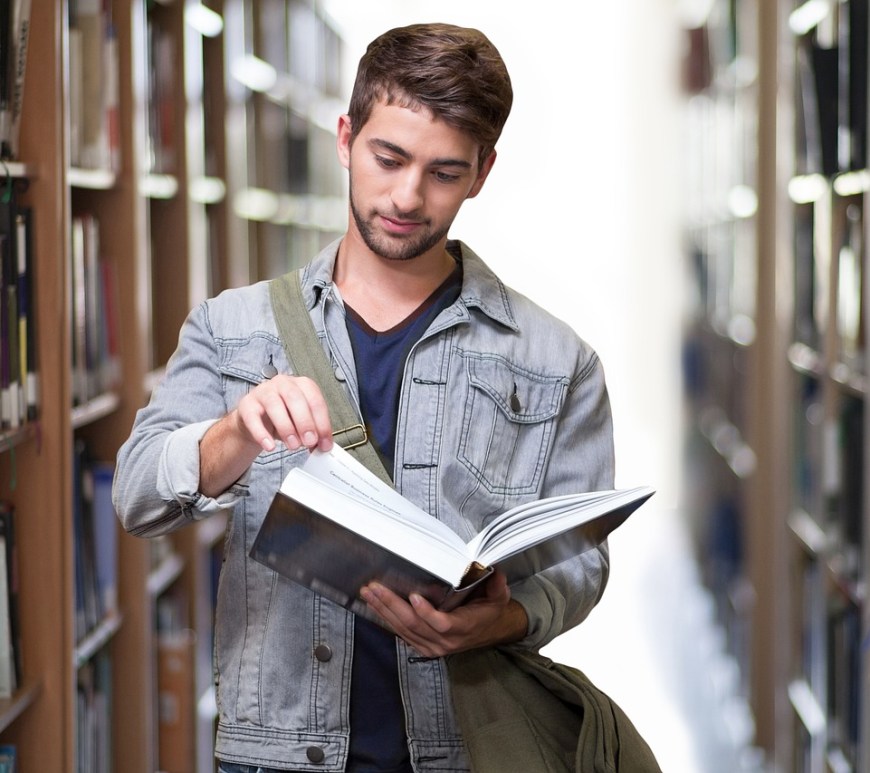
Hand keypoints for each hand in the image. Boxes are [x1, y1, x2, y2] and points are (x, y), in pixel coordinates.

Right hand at [235, 374, 332, 452]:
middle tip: (310, 442)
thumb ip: (313, 432)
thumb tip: (323, 446)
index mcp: (302, 385)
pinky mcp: (247, 404)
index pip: (315, 400)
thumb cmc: (283, 417)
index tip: (324, 443)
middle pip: (295, 398)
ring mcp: (263, 391)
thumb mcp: (301, 424)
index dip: (322, 423)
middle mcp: (283, 383)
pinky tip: (270, 446)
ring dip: (286, 427)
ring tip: (293, 445)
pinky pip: (252, 417)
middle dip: (305, 422)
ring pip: (274, 404)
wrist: (255, 419)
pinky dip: (262, 434)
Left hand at [359, 570, 527, 657]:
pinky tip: (375, 606)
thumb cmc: (489, 611)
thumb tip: (495, 572)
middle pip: (414, 625)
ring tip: (369, 593)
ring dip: (384, 610)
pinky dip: (387, 619)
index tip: (413, 596)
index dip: (426, 612)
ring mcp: (432, 646)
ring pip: (404, 630)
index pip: (442, 623)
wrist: (488, 631)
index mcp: (463, 627)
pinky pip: (402, 634)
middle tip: (376, 588)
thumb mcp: (498, 597)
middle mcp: (445, 641)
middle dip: (392, 605)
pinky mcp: (423, 646)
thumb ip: (497, 586)